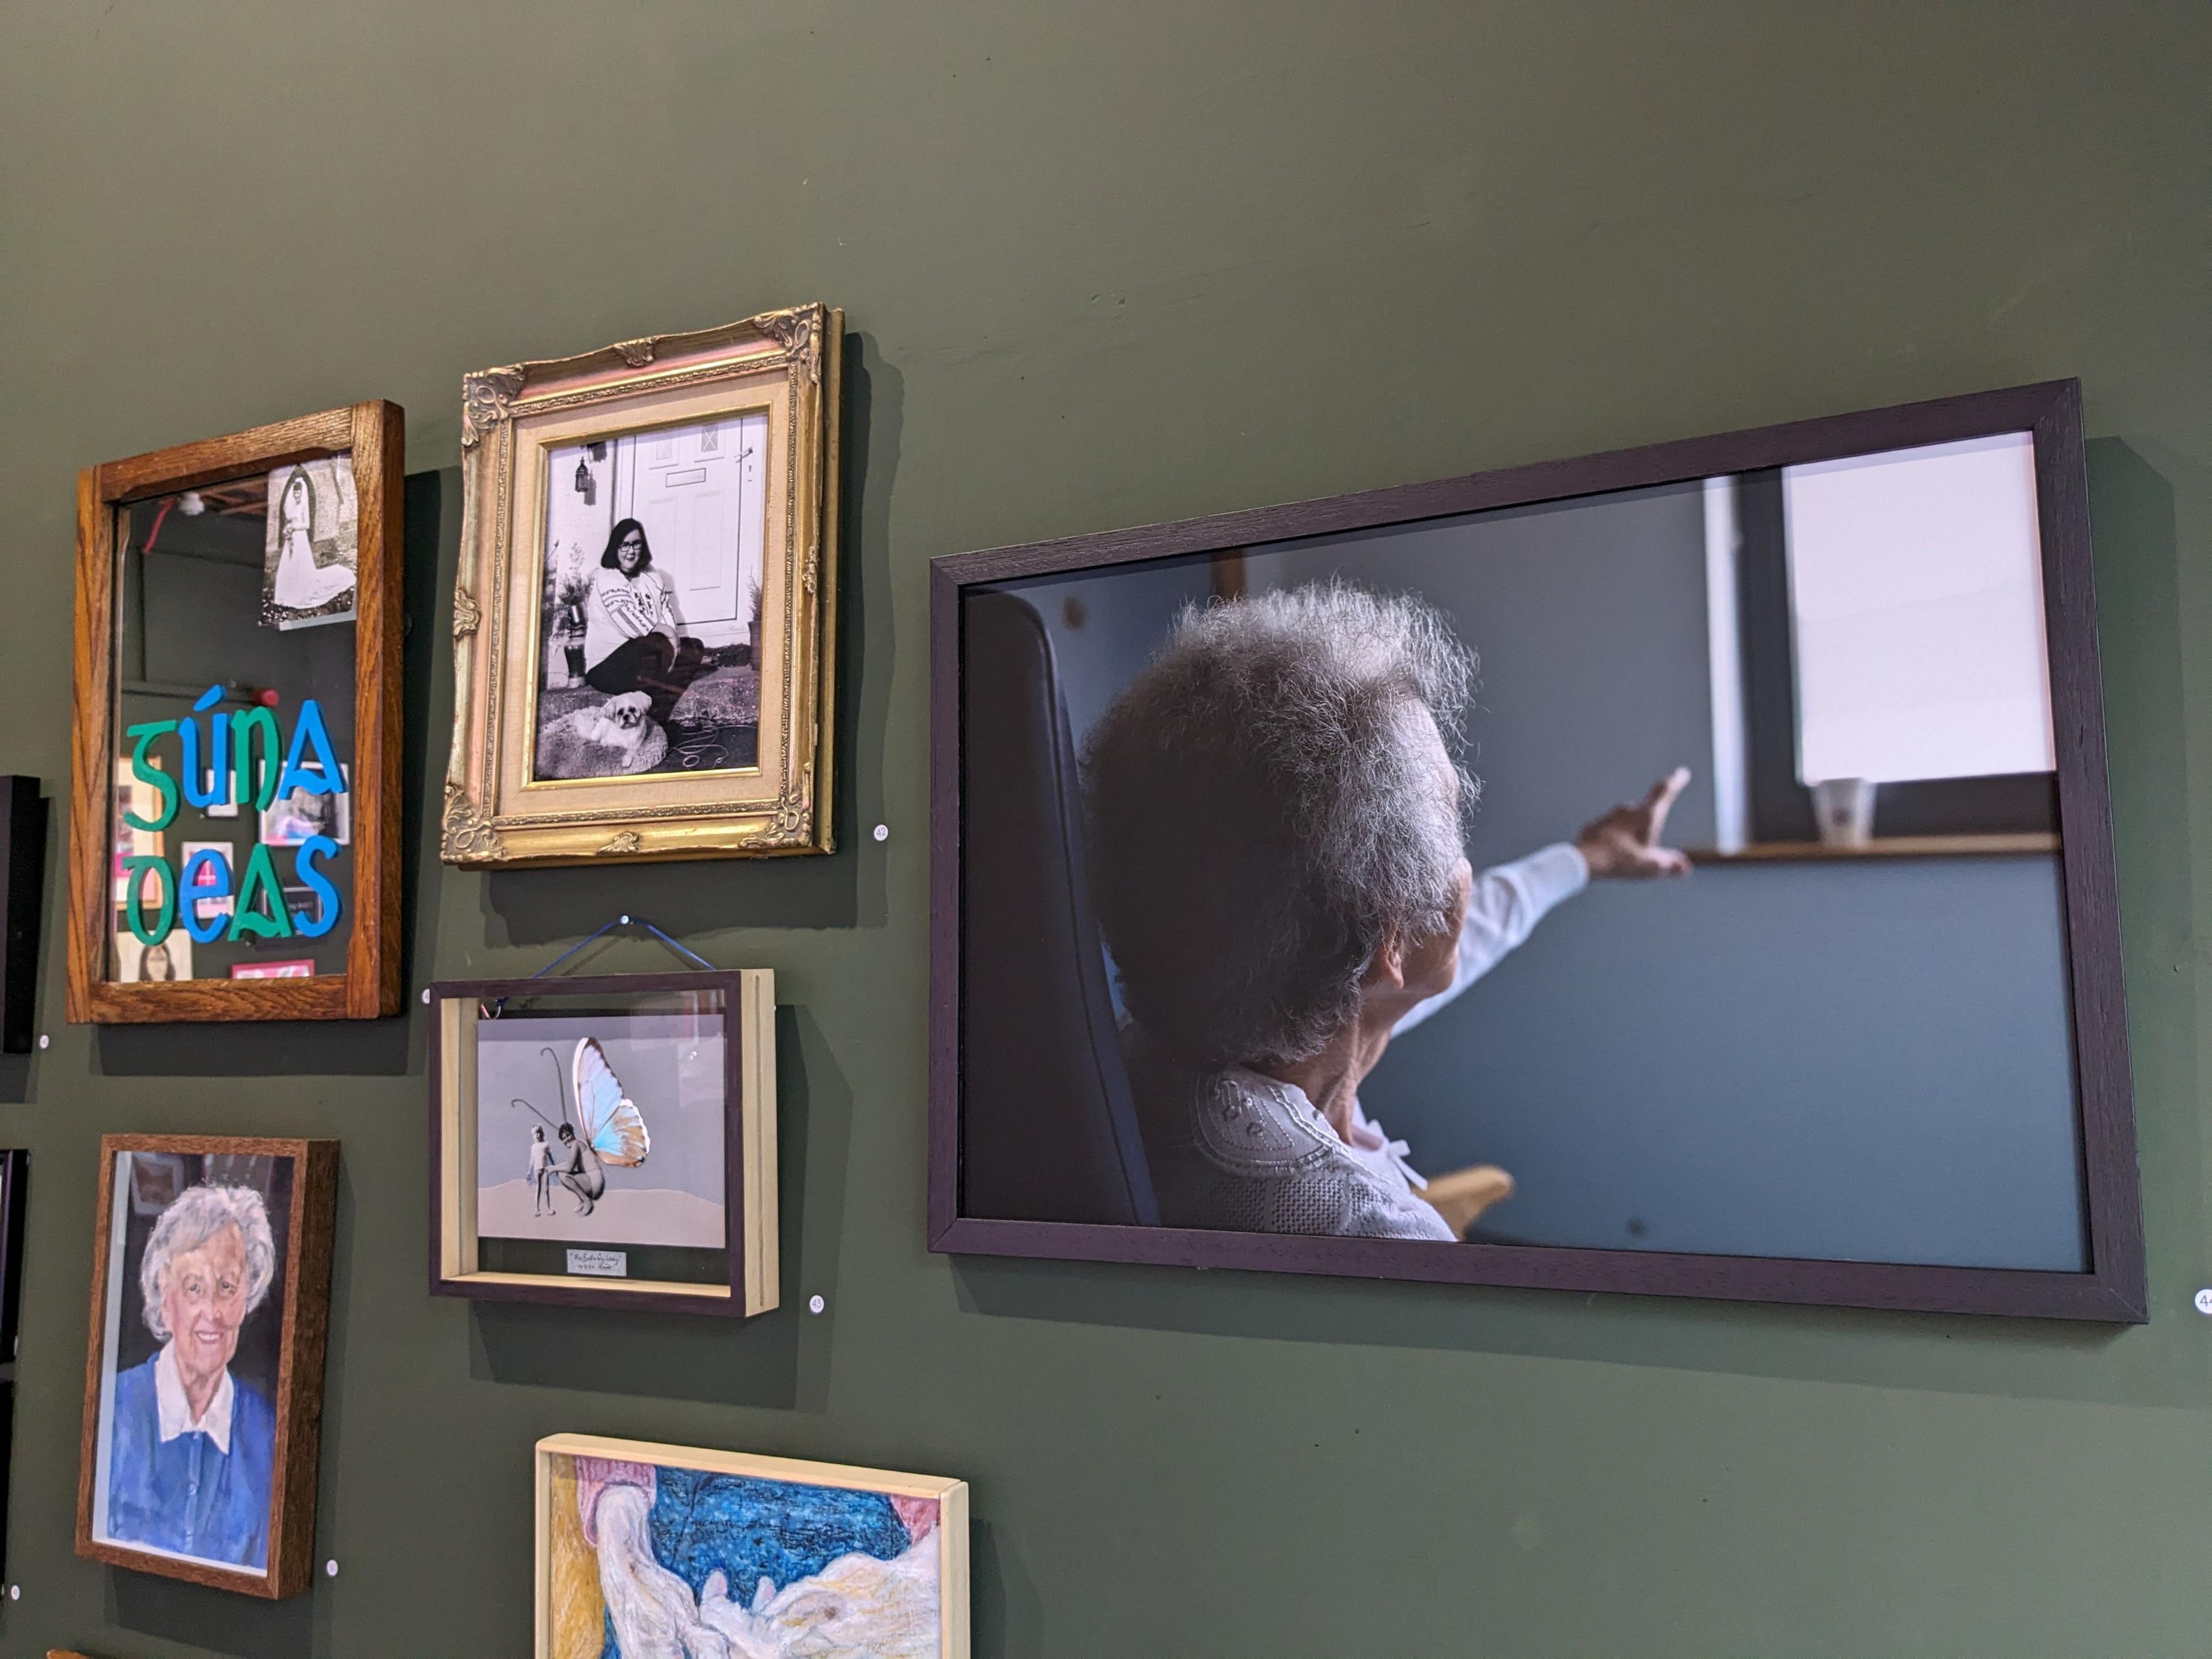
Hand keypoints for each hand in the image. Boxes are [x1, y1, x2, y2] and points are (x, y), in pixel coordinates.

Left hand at [1575, 767, 1691, 878]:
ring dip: (1630, 832)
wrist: (1584, 861)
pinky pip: (1608, 831)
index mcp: (1645, 816)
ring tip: (1628, 853)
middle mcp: (1627, 810)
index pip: (1663, 792)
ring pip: (1625, 821)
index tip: (1682, 773)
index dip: (1675, 782)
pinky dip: (1613, 839)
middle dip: (1649, 823)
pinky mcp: (1594, 826)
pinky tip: (1610, 854)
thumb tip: (1685, 867)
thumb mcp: (1651, 867)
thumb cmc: (1621, 861)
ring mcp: (1609, 816)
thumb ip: (1670, 865)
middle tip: (1650, 842)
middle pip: (1645, 811)